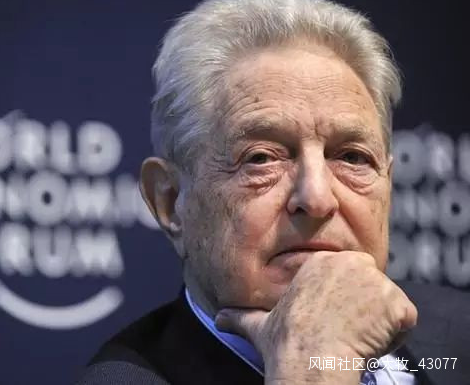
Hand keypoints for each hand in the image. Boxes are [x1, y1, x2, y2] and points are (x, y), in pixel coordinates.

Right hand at [214, 251, 416, 383]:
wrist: (311, 359)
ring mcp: (376, 281)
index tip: (332, 323)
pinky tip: (369, 344)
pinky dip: (394, 337)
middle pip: (370, 286)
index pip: (346, 277)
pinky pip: (404, 321)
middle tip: (346, 331)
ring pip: (388, 304)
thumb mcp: (259, 325)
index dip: (343, 304)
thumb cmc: (286, 342)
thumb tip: (217, 318)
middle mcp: (350, 262)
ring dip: (378, 324)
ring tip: (353, 339)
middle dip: (364, 308)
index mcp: (320, 262)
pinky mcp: (397, 303)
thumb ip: (240, 317)